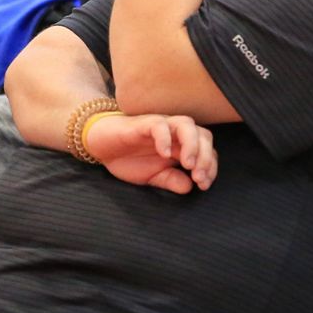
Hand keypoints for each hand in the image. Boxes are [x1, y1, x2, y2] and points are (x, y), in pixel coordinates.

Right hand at [84, 113, 216, 193]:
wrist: (101, 146)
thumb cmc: (129, 159)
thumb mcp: (152, 177)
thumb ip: (170, 180)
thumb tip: (189, 188)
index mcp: (181, 146)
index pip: (206, 151)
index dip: (210, 167)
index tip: (204, 185)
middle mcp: (175, 133)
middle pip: (203, 135)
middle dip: (206, 157)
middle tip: (199, 178)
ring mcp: (161, 126)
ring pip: (186, 124)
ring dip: (191, 145)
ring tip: (188, 165)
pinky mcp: (143, 124)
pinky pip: (159, 125)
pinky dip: (165, 137)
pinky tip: (163, 154)